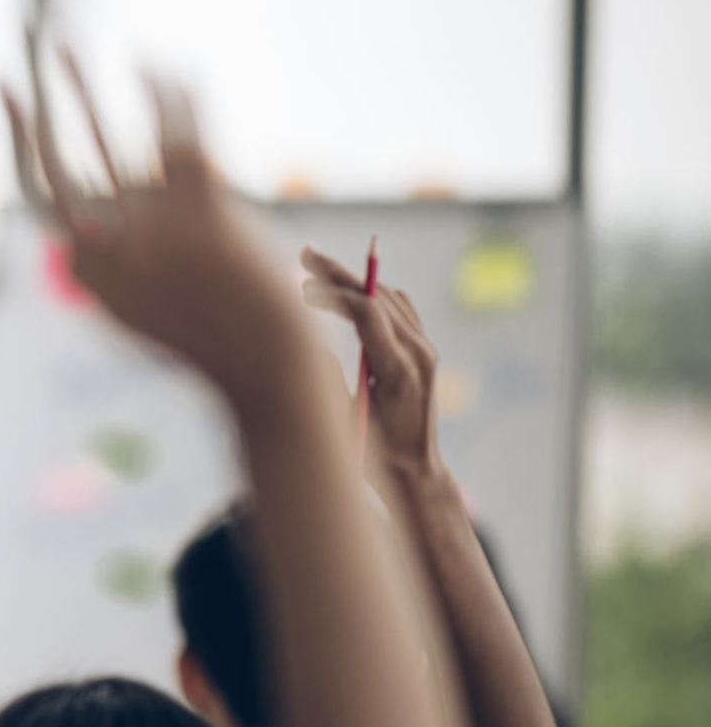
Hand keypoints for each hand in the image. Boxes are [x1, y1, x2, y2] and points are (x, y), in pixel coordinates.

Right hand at [2, 36, 311, 404]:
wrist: (265, 363)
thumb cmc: (206, 334)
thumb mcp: (137, 306)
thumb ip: (105, 263)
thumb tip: (85, 223)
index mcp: (86, 268)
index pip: (35, 189)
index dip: (17, 137)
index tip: (9, 93)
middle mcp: (109, 243)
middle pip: (55, 153)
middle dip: (34, 91)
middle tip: (23, 41)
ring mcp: (153, 225)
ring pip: (105, 132)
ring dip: (79, 79)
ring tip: (61, 40)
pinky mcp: (203, 207)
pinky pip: (174, 133)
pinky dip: (163, 93)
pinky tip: (151, 65)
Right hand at [301, 248, 441, 479]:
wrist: (414, 471)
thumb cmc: (372, 456)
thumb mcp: (343, 417)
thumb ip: (327, 376)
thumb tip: (302, 338)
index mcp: (400, 372)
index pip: (368, 312)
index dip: (333, 291)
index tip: (300, 284)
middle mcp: (420, 355)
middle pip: (378, 296)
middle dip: (339, 274)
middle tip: (305, 255)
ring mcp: (426, 351)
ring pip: (388, 297)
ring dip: (352, 281)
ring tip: (315, 270)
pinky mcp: (424, 351)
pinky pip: (399, 308)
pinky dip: (370, 293)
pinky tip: (346, 291)